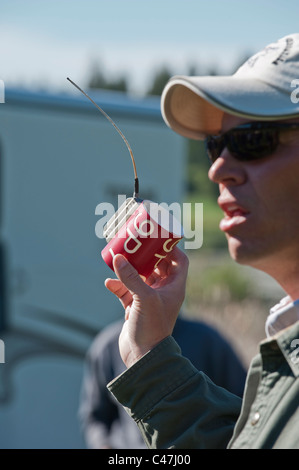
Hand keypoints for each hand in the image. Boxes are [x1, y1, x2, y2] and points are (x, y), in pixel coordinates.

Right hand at [104, 247, 188, 367]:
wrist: (143, 357)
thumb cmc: (152, 328)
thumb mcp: (143, 298)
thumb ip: (131, 278)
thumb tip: (117, 256)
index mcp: (174, 287)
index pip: (179, 261)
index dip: (171, 248)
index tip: (158, 238)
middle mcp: (163, 291)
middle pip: (158, 266)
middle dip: (147, 254)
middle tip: (136, 242)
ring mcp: (148, 300)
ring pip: (140, 277)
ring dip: (130, 268)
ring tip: (120, 256)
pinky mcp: (134, 308)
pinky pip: (126, 291)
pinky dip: (118, 285)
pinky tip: (109, 281)